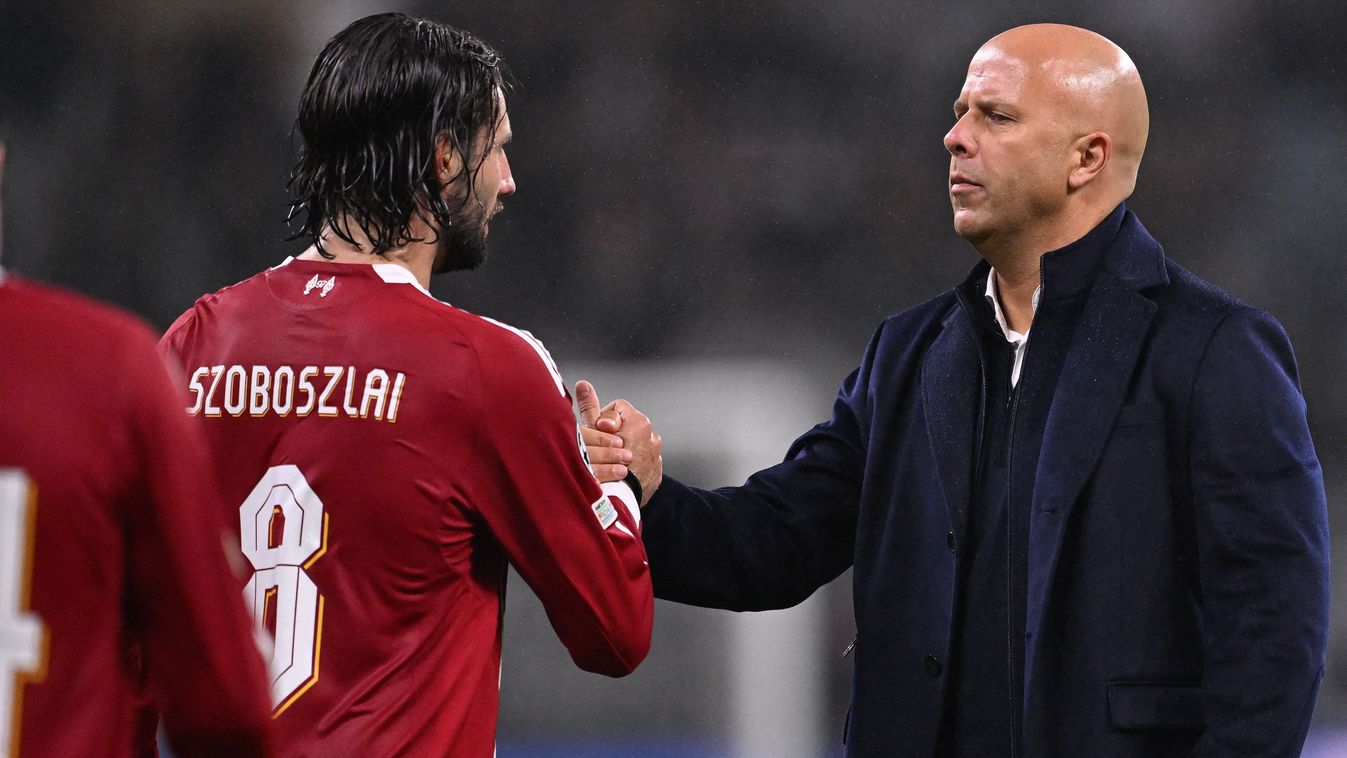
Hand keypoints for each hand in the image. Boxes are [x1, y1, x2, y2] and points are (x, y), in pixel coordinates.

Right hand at [575, 380, 662, 505]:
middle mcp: (652, 436)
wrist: (617, 498)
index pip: (617, 408)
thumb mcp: (591, 431)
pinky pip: (643, 464)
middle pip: (628, 428)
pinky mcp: (656, 473)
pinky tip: (620, 474)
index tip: (598, 433)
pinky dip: (633, 467)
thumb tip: (584, 384)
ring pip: (636, 446)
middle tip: (603, 448)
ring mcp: (656, 455)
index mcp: (639, 422)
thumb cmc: (601, 462)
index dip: (603, 420)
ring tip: (611, 463)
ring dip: (625, 451)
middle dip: (615, 436)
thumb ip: (589, 406)